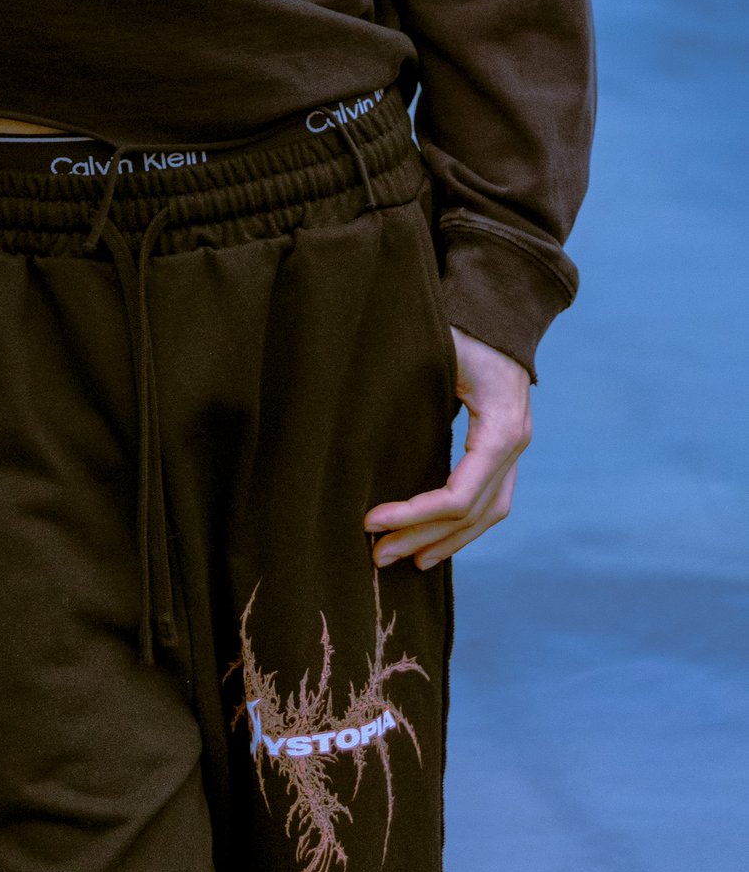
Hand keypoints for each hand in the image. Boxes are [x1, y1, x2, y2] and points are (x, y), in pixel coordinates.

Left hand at [365, 330, 530, 571]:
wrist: (499, 311)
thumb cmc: (462, 326)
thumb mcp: (438, 351)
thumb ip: (410, 387)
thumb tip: (358, 425)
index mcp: (500, 429)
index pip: (458, 494)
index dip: (415, 514)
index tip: (371, 519)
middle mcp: (513, 446)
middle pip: (472, 513)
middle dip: (424, 537)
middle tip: (378, 556)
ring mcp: (513, 449)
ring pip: (486, 514)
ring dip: (446, 540)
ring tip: (407, 560)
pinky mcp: (502, 447)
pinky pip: (488, 498)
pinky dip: (461, 523)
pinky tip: (434, 537)